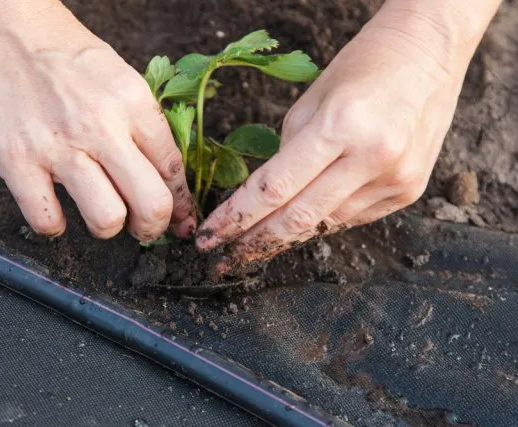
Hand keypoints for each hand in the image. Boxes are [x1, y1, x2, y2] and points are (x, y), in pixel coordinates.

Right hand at [0, 0, 195, 240]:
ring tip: (99, 214)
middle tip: (142, 227)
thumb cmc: (57, 47)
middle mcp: (102, 126)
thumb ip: (139, 123)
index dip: (180, 203)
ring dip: (107, 228)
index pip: (173, 169)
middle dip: (153, 227)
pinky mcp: (15, 160)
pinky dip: (54, 226)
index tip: (178, 217)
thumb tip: (160, 172)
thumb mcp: (116, 75)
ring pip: (107, 220)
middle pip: (152, 204)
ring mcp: (58, 146)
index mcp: (133, 102)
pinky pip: (47, 221)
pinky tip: (53, 209)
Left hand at [196, 6, 476, 273]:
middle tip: (226, 259)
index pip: (274, 188)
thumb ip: (285, 154)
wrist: (428, 52)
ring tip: (259, 240)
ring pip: (326, 224)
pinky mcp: (410, 192)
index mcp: (340, 125)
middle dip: (256, 243)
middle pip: (299, 219)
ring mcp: (396, 179)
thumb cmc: (361, 67)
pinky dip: (324, 219)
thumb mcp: (310, 101)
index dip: (236, 218)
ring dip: (288, 234)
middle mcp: (372, 158)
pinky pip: (353, 217)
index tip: (210, 238)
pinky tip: (305, 217)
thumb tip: (262, 199)